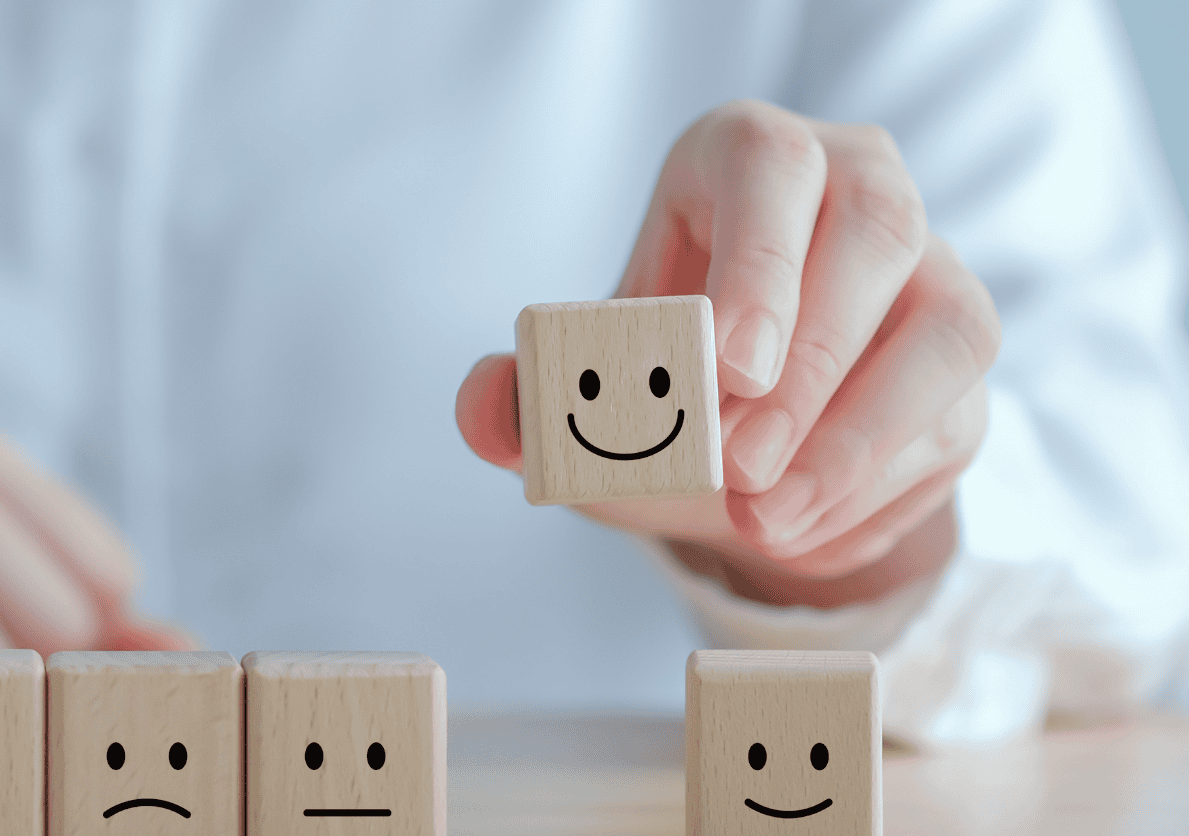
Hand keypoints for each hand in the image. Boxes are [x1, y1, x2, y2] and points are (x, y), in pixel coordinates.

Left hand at [457, 100, 999, 603]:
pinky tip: (800, 534)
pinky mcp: (961, 358)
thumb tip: (484, 407)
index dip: (759, 261)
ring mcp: (931, 268)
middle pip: (878, 237)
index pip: (771, 168)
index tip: (727, 368)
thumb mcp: (584, 380)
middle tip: (734, 468)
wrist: (742, 433)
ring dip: (858, 441)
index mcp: (748, 159)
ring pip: (948, 330)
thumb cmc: (659, 372)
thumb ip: (521, 393)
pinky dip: (878, 493)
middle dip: (811, 366)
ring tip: (764, 522)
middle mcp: (858, 187)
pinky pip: (955, 420)